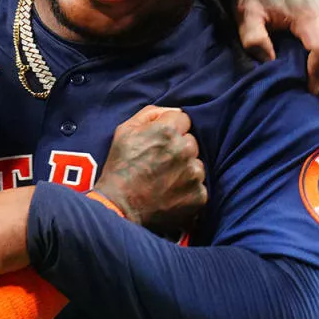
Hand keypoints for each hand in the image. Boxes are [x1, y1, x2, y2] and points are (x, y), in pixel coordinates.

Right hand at [94, 106, 205, 234]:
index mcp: (168, 131)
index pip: (183, 119)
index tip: (160, 143)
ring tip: (165, 180)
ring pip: (197, 164)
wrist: (119, 207)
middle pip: (192, 142)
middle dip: (179, 149)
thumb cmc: (120, 167)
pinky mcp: (199, 196)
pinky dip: (189, 190)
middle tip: (161, 163)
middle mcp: (184, 150)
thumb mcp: (125, 130)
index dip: (171, 130)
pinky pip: (199, 186)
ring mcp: (193, 174)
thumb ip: (151, 113)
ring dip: (186, 169)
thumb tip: (173, 111)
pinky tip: (172, 193)